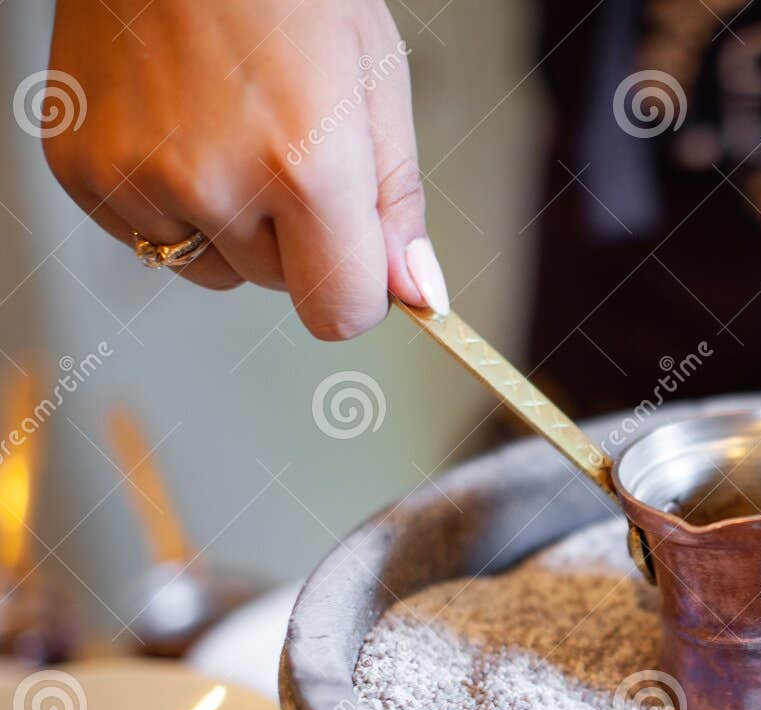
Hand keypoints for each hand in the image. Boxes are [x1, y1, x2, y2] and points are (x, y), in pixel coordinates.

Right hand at [42, 0, 446, 337]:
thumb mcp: (376, 85)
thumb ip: (396, 204)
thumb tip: (418, 293)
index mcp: (304, 165)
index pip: (339, 312)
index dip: (356, 288)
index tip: (355, 250)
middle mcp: (213, 181)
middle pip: (279, 287)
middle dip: (294, 237)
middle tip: (282, 141)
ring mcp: (136, 177)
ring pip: (211, 269)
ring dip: (229, 224)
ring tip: (228, 129)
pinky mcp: (81, 168)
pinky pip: (147, 236)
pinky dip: (168, 200)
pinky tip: (178, 126)